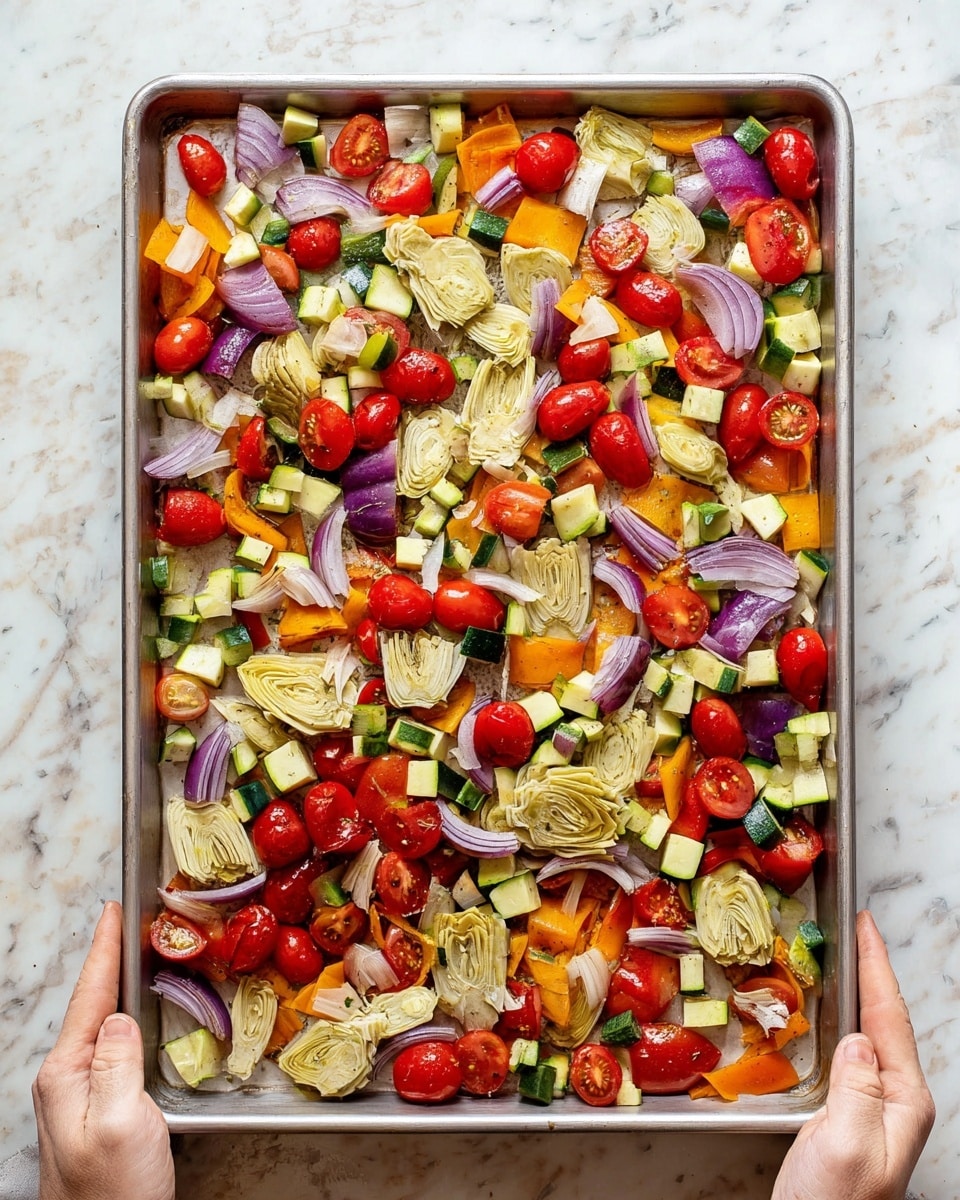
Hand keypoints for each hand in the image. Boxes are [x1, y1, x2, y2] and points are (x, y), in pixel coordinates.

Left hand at [33, 901, 175, 1199]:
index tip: (113, 911)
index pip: (89, 997)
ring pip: (102, 1027)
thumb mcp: (121, 1123)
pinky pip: (111, 1051)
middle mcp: (66, 1080)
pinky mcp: (98, 1111)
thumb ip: (118, 1064)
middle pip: (91, 1006)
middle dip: (110, 962)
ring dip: (118, 989)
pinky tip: (141, 1018)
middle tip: (131, 924)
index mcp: (67, 1075)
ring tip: (137, 958)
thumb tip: (120, 1019)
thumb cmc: (114, 1193)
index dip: (103, 951)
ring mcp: (79, 1097)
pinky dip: (128, 1021)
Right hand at [772, 909, 934, 1199]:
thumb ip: (858, 1088)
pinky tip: (827, 1016)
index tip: (866, 926)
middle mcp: (895, 1103)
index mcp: (904, 1103)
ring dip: (857, 994)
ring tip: (843, 960)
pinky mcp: (848, 1119)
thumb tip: (857, 1040)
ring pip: (868, 1035)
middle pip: (886, 1021)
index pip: (890, 1018)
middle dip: (872, 972)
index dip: (877, 967)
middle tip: (855, 930)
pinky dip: (839, 1021)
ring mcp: (874, 1111)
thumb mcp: (847, 1145)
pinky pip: (849, 1054)